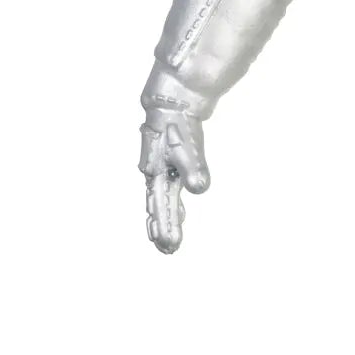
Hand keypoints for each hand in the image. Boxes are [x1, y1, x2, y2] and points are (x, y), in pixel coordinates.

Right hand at [139, 105, 209, 253]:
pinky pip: (166, 192)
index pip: (161, 205)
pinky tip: (177, 218)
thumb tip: (199, 189)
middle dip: (164, 228)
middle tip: (169, 250)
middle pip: (159, 207)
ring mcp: (160, 171)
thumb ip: (192, 167)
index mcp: (158, 173)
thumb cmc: (177, 125)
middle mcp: (156, 175)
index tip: (170, 245)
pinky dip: (170, 207)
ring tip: (167, 244)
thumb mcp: (186, 146)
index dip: (166, 225)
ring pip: (159, 202)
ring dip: (164, 222)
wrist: (172, 104)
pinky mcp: (168, 167)